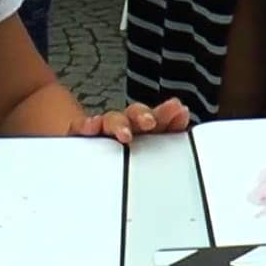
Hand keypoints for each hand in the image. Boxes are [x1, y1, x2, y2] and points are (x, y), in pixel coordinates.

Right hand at [75, 98, 191, 143]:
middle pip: (134, 114)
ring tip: (125, 135)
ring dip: (119, 124)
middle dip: (143, 115)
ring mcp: (103, 129)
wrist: (89, 154)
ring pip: (111, 120)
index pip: (157, 117)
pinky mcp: (81, 134)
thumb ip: (169, 130)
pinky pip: (81, 128)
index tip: (179, 110)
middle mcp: (124, 124)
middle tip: (150, 122)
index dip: (168, 113)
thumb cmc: (124, 150)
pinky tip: (93, 127)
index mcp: (143, 128)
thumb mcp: (150, 145)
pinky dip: (87, 125)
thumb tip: (183, 113)